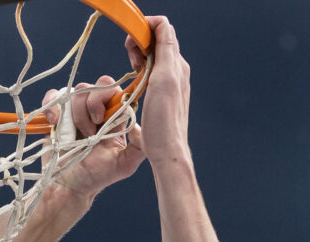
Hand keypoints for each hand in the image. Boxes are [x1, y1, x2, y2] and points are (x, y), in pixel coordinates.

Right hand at [42, 75, 145, 199]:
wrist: (70, 185)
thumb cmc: (97, 175)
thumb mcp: (125, 164)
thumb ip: (139, 146)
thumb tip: (138, 124)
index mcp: (113, 117)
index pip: (115, 90)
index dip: (108, 98)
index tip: (102, 120)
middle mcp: (96, 109)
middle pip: (96, 86)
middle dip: (93, 105)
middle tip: (91, 130)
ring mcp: (75, 110)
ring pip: (77, 91)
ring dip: (77, 115)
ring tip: (78, 137)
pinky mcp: (56, 113)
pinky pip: (53, 95)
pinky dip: (52, 106)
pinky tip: (54, 122)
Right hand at [125, 16, 191, 167]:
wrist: (166, 150)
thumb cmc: (164, 120)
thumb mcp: (164, 79)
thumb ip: (165, 49)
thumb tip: (161, 24)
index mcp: (177, 63)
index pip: (163, 27)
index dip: (144, 28)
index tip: (132, 44)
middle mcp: (176, 69)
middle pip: (156, 39)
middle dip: (139, 42)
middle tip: (132, 61)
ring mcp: (170, 81)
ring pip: (152, 54)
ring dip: (138, 56)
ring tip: (134, 71)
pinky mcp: (162, 93)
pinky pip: (150, 70)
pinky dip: (140, 69)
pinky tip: (136, 83)